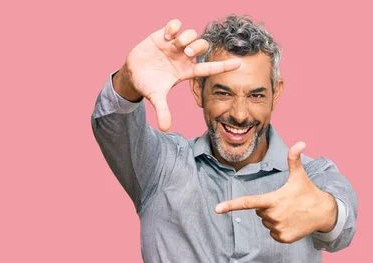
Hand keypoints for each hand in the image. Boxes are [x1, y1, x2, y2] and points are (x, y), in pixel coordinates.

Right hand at [116, 19, 240, 130]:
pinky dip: (174, 27)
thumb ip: (163, 111)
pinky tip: (166, 35)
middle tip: (184, 53)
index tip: (239, 64)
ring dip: (185, 38)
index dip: (224, 66)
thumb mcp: (156, 97)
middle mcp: (184, 57)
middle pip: (202, 47)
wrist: (133, 73)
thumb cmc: (148, 85)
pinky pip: (176, 24)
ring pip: (191, 34)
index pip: (209, 68)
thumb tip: (165, 128)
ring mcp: (175, 45)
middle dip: (196, 48)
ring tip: (172, 44)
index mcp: (187, 71)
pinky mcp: (164, 35)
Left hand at [215, 142, 337, 243]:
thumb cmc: (308, 192)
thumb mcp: (299, 175)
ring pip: (266, 223)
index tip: (217, 209)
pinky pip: (272, 233)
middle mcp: (273, 216)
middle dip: (268, 207)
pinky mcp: (283, 238)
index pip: (248, 202)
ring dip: (274, 218)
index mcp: (273, 200)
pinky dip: (279, 229)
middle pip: (259, 211)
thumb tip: (300, 142)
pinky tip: (291, 222)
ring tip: (290, 212)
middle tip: (285, 202)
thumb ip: (294, 159)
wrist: (323, 213)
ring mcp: (278, 228)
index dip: (231, 205)